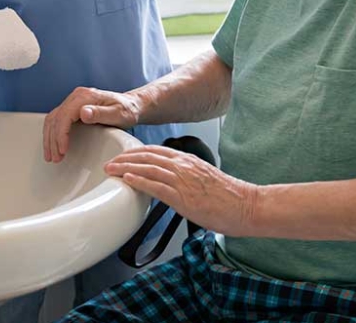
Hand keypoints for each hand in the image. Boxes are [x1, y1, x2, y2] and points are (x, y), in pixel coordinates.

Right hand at [44, 87, 142, 162]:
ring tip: (52, 156)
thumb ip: (100, 113)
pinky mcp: (73, 108)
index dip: (61, 134)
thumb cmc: (127, 110)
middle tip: (55, 158)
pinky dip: (53, 134)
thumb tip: (82, 113)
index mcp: (85, 96)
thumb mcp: (118, 113)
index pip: (65, 115)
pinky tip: (53, 146)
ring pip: (53, 119)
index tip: (62, 150)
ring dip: (50, 138)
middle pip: (56, 118)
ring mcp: (74, 101)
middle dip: (53, 140)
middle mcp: (77, 96)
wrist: (132, 105)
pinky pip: (57, 120)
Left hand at [105, 145, 258, 236]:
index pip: (156, 151)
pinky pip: (157, 185)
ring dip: (126, 168)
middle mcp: (184, 166)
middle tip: (109, 163)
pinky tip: (128, 180)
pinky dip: (140, 181)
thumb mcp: (204, 180)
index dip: (136, 153)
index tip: (122, 156)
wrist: (246, 205)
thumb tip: (171, 186)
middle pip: (147, 156)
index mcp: (188, 161)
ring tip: (111, 170)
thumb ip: (186, 179)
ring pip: (148, 168)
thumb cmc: (229, 198)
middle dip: (125, 158)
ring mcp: (183, 180)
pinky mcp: (184, 196)